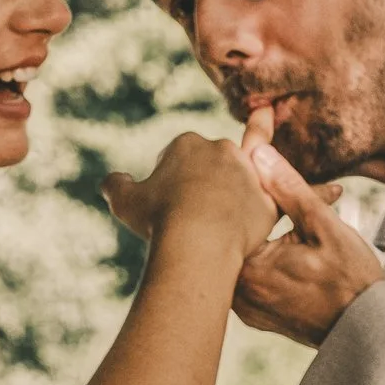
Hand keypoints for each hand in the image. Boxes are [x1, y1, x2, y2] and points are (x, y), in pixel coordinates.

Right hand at [103, 106, 278, 261]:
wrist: (197, 242)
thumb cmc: (158, 219)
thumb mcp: (124, 201)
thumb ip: (115, 185)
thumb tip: (112, 182)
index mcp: (187, 142)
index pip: (179, 154)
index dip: (170, 178)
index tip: (166, 202)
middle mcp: (222, 149)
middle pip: (213, 162)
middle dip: (204, 181)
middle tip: (190, 214)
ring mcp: (249, 173)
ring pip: (243, 180)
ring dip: (235, 193)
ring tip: (223, 220)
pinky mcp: (268, 200)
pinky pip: (272, 202)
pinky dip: (270, 205)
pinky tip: (271, 209)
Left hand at [232, 145, 383, 345]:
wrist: (367, 332)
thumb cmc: (351, 280)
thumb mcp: (324, 226)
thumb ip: (289, 188)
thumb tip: (258, 152)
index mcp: (250, 268)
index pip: (233, 214)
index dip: (245, 187)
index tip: (255, 165)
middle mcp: (239, 293)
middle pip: (233, 237)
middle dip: (251, 210)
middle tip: (266, 189)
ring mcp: (246, 308)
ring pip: (241, 257)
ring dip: (255, 234)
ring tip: (277, 219)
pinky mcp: (256, 316)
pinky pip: (249, 279)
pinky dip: (261, 259)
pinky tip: (281, 249)